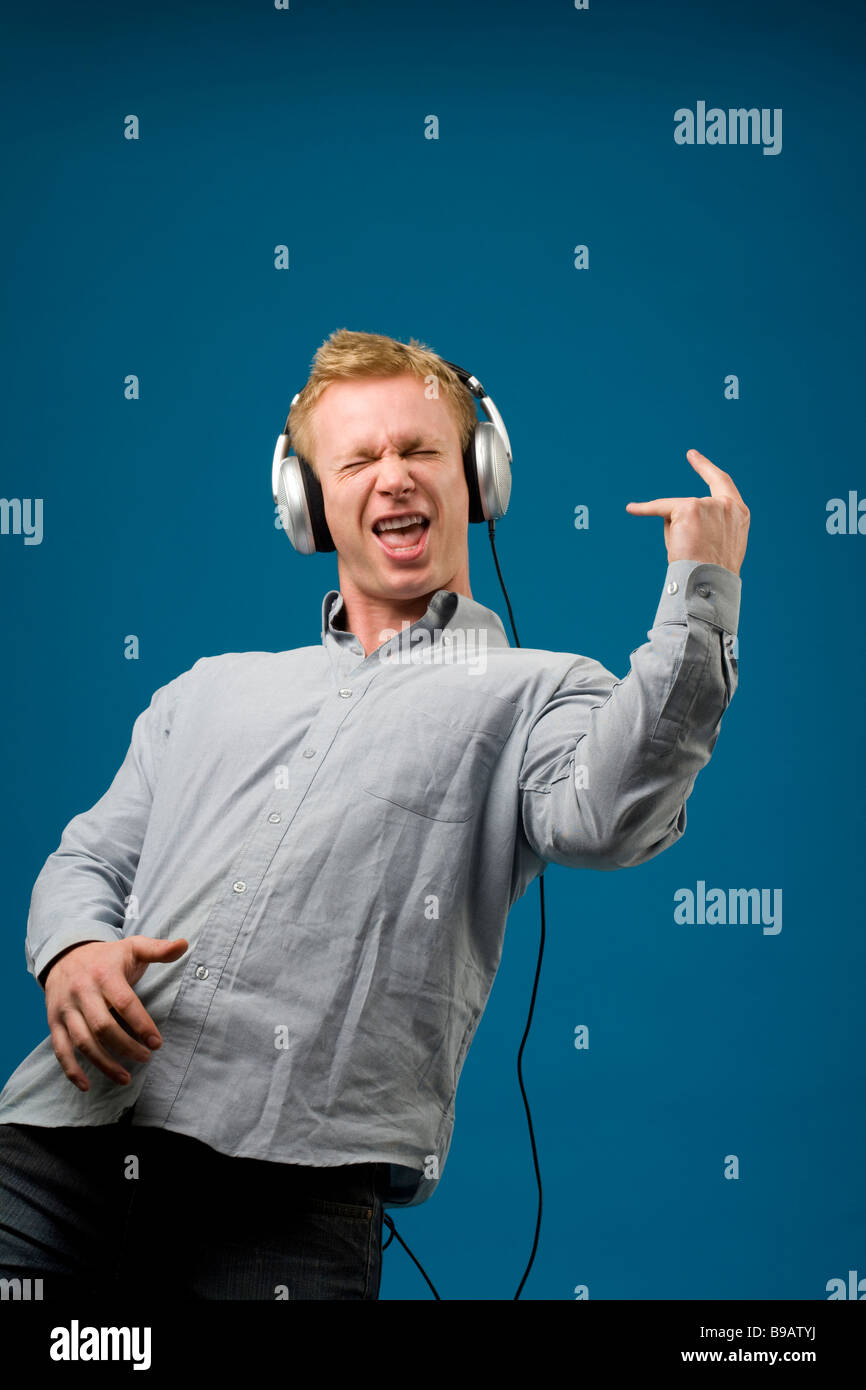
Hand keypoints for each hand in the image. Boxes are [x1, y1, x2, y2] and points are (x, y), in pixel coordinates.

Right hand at [44, 935, 188, 1090]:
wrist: (64, 954)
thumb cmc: (106, 957)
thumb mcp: (132, 947)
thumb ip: (158, 949)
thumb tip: (184, 944)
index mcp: (105, 974)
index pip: (125, 1003)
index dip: (142, 1024)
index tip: (157, 1043)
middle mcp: (82, 992)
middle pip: (103, 1026)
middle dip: (126, 1046)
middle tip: (146, 1057)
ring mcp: (66, 1009)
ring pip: (83, 1042)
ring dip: (104, 1063)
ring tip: (126, 1078)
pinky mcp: (54, 1022)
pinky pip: (60, 1050)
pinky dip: (71, 1070)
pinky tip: (87, 1085)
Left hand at [625, 449, 749, 575]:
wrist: (708, 584)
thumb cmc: (710, 573)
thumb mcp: (715, 544)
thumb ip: (702, 525)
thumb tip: (669, 515)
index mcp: (739, 514)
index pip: (722, 483)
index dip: (707, 468)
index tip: (693, 456)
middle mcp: (727, 506)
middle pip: (693, 505)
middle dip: (682, 519)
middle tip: (690, 469)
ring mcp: (708, 505)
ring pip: (678, 512)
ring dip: (675, 534)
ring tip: (685, 555)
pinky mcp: (689, 508)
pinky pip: (661, 509)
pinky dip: (645, 510)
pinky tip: (632, 509)